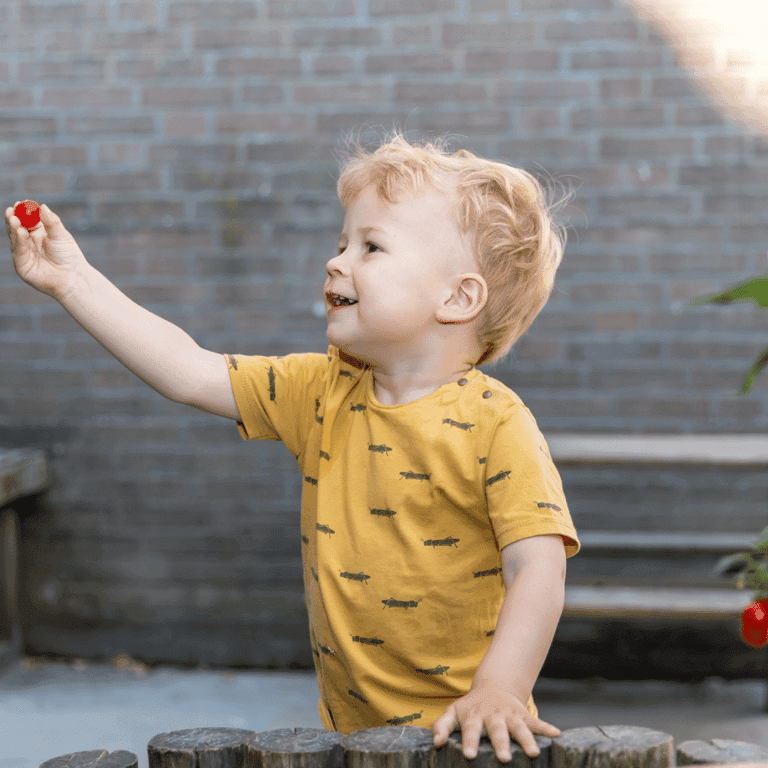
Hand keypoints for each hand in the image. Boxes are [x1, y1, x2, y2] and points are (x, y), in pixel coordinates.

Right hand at [5, 202, 87, 300]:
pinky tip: (20, 231)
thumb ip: (51, 221)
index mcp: (38, 234)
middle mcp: (29, 243)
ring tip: (14, 218)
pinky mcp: (22, 265)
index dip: (23, 211)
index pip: (27, 220)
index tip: (21, 202)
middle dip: (14, 217)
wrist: (73, 277)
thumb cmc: (69, 256)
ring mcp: (24, 254)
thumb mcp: (61, 235)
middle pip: (17, 227)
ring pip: (16, 238)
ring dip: (14, 227)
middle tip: (12, 208)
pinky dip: (19, 240)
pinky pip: (19, 250)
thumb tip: (42, 206)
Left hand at [432, 684, 559, 761]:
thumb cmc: (470, 708)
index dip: (469, 742)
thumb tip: (436, 744)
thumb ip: (441, 726)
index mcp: (474, 717)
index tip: (468, 755)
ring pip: (518, 728)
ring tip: (533, 753)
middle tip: (504, 759)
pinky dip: (546, 728)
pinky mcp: (523, 716)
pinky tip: (555, 734)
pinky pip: (536, 722)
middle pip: (497, 730)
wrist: (493, 688)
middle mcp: (492, 716)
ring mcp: (509, 715)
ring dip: (526, 739)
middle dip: (501, 743)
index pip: (470, 730)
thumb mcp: (453, 713)